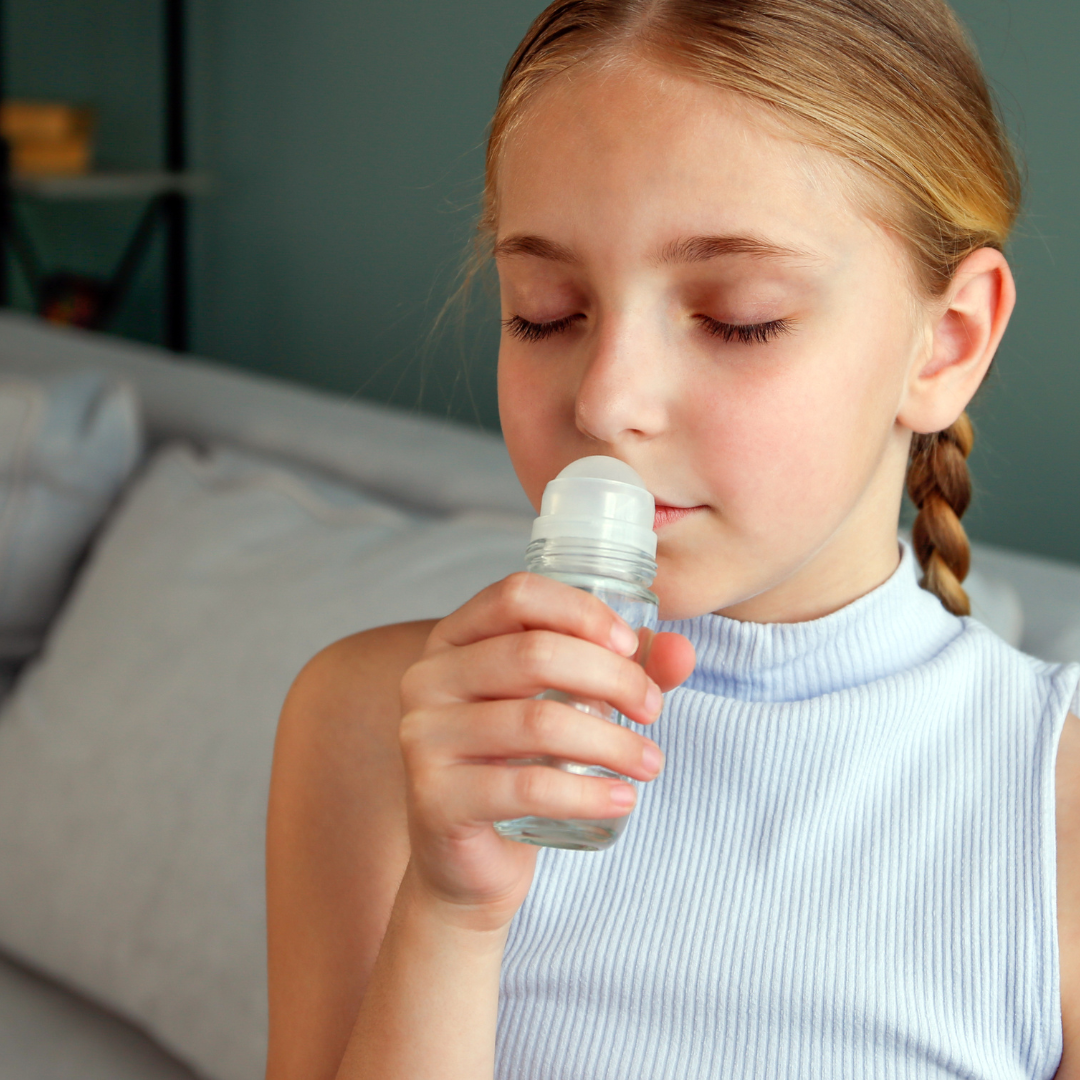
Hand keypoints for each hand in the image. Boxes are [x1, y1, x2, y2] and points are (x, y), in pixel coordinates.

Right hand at [397, 572, 694, 932]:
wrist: (469, 861)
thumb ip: (623, 673)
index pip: (516, 595)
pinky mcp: (436, 798)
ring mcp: (424, 738)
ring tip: (650, 761)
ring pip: (536, 721)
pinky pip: (525, 787)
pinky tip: (623, 798)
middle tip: (653, 709)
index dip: (581, 611)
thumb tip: (683, 650)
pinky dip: (587, 793)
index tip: (630, 645)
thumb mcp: (569, 708)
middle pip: (533, 653)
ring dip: (611, 740)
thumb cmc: (519, 767)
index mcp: (454, 640)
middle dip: (611, 677)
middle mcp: (428, 679)